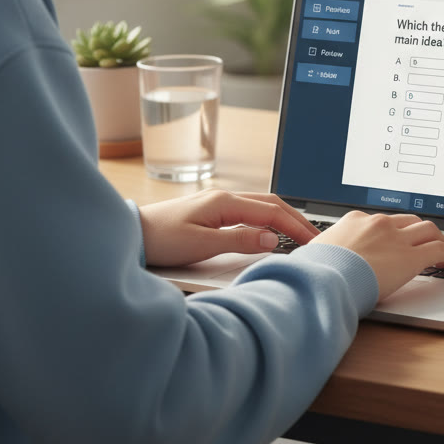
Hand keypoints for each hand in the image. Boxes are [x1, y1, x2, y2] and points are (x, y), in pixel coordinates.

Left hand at [137, 190, 319, 266]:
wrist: (129, 235)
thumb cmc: (160, 240)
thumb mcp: (201, 245)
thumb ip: (239, 241)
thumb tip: (272, 239)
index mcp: (224, 202)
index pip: (271, 211)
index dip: (295, 226)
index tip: (314, 241)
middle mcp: (223, 198)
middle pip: (270, 203)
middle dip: (295, 218)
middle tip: (314, 237)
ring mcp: (216, 203)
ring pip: (260, 205)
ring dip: (281, 217)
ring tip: (298, 233)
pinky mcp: (210, 212)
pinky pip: (248, 211)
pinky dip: (266, 218)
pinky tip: (269, 230)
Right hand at [309, 211, 443, 300]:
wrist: (323, 279)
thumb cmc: (315, 272)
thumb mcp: (316, 255)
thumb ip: (326, 253)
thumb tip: (318, 262)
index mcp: (356, 220)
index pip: (382, 221)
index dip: (394, 231)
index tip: (397, 239)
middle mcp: (379, 224)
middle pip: (409, 220)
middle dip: (420, 229)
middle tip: (427, 239)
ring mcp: (396, 238)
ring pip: (428, 229)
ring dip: (439, 238)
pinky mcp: (411, 257)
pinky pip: (439, 250)